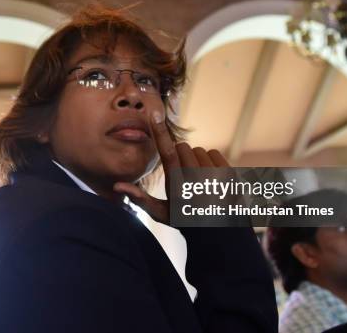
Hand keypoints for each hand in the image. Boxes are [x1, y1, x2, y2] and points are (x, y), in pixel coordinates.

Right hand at [113, 110, 229, 224]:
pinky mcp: (229, 174)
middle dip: (180, 157)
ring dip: (195, 160)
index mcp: (178, 188)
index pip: (167, 153)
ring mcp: (215, 177)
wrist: (219, 233)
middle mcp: (197, 181)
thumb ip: (140, 198)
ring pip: (198, 150)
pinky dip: (210, 161)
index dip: (160, 132)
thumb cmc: (185, 221)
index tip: (155, 114)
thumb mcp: (162, 214)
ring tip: (198, 180)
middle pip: (182, 148)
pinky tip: (211, 178)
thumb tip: (117, 186)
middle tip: (183, 176)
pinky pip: (213, 152)